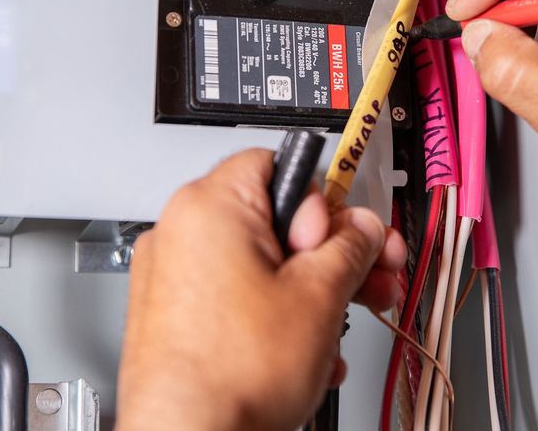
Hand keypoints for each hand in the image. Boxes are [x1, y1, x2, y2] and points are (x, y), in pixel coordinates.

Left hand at [116, 149, 405, 430]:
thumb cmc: (231, 374)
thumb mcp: (320, 295)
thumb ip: (351, 246)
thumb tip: (362, 229)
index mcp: (211, 204)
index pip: (282, 163)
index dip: (327, 200)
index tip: (355, 231)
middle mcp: (181, 231)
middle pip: (275, 218)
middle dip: (330, 253)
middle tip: (366, 278)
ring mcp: (170, 276)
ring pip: (259, 263)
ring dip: (309, 291)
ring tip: (336, 327)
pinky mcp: (170, 315)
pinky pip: (234, 296)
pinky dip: (272, 315)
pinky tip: (304, 350)